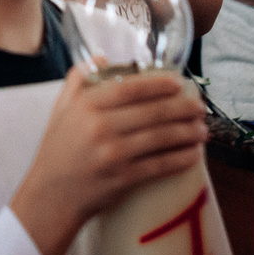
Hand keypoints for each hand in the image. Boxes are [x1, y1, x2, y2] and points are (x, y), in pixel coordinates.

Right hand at [8, 69, 206, 254]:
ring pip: (161, 138)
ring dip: (187, 133)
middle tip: (200, 107)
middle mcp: (101, 127)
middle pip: (152, 113)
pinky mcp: (124, 178)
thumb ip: (77, 79)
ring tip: (202, 130)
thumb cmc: (56, 150)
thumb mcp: (59, 109)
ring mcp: (114, 154)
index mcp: (86, 106)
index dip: (158, 85)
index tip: (178, 83)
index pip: (129, 89)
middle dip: (182, 109)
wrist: (51, 195)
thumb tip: (103, 58)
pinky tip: (194, 155)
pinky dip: (180, 159)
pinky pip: (160, 165)